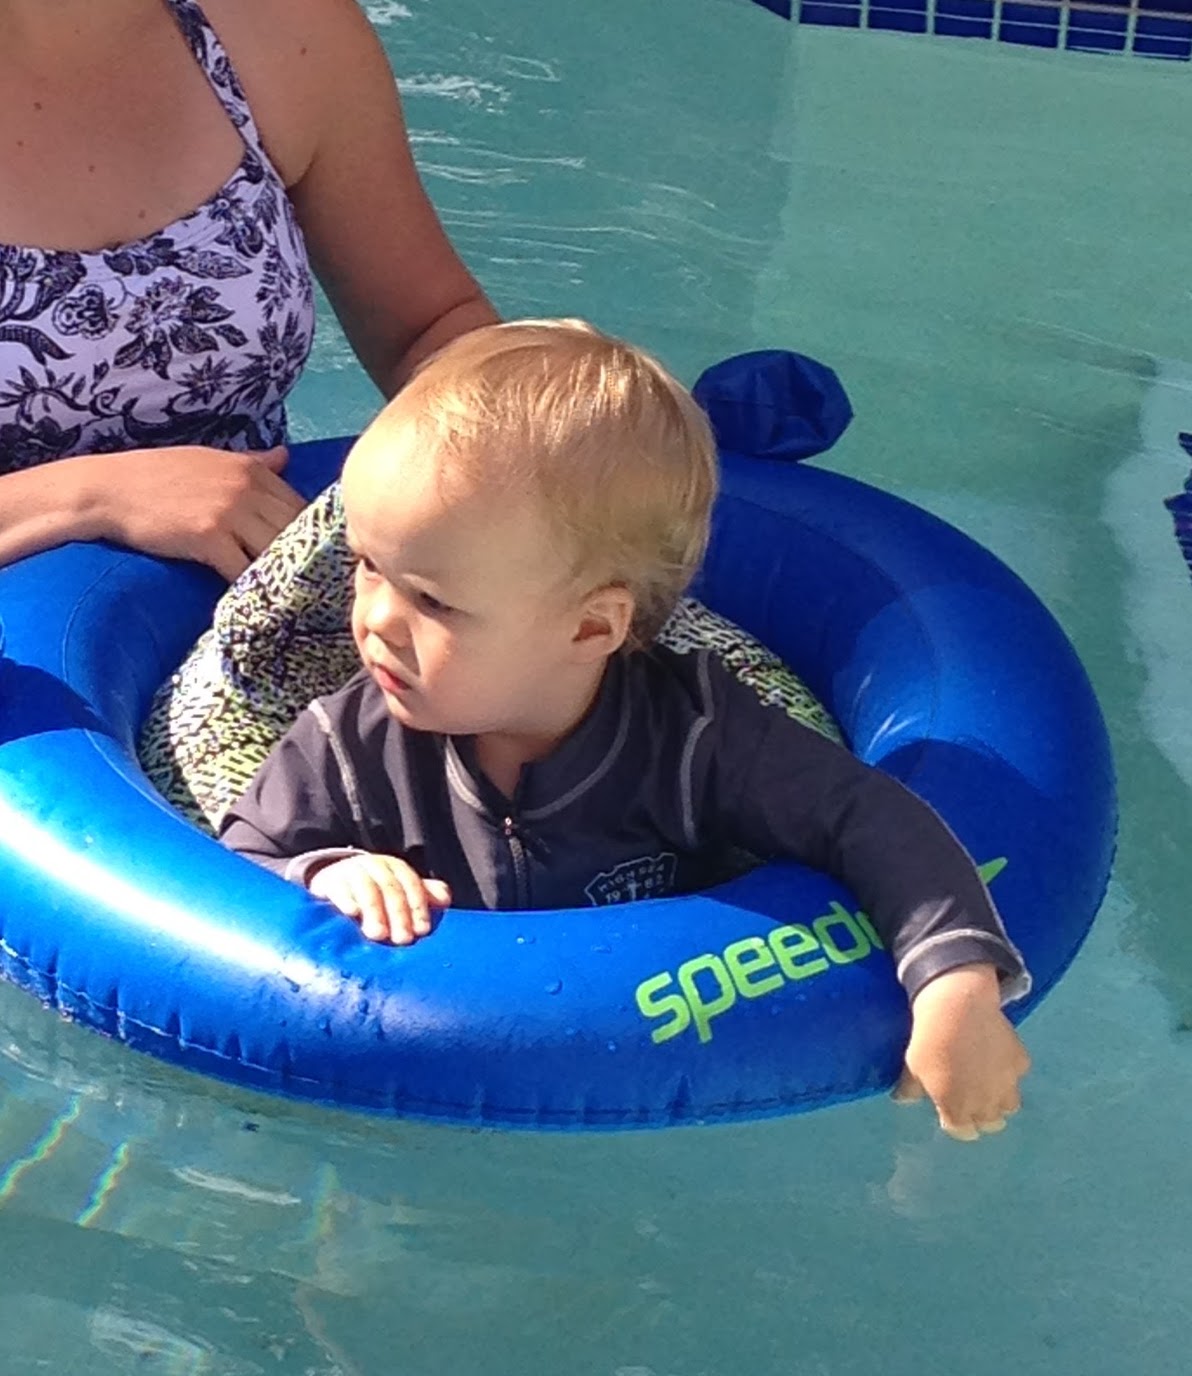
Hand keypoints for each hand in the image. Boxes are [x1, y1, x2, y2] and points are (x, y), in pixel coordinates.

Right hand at [88, 445, 305, 579]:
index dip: (305, 534)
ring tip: (285, 597)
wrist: (109, 490)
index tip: (307, 556)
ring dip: (279, 574)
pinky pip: (243, 569)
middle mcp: (246, 488)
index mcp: (251, 469)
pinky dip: (250, 586)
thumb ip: (252, 462)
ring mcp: (229, 512)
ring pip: (274, 550)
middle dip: (300, 557)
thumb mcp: (210, 460)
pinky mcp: (209, 537)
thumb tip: (285, 456)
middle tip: (304, 584)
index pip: (299, 505)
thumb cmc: (158, 476)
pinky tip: (253, 599)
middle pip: (294, 529)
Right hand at [308, 853, 451, 944]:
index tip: (422, 930)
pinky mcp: (330, 881)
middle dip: (399, 914)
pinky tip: (352, 913)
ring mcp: (352, 872)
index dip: (418, 906)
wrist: (333, 878)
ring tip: (378, 934)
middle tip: (402, 939)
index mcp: (396, 868)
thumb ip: (422, 895)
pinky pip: (339, 889)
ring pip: (367, 889)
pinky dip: (346, 899)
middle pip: (391, 889)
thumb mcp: (399, 890)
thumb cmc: (374, 889)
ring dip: (374, 911)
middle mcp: (376, 866)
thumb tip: (446, 900)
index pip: (411, 884)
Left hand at [893, 963, 1030, 1140]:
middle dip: (979, 1115)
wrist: (958, 1006)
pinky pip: (1017, 1075)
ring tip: (987, 1083)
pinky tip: (996, 1056)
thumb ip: (909, 1089)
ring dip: (999, 1099)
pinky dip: (1008, 1070)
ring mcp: (1007, 1084)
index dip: (956, 1123)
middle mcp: (985, 1103)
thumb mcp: (911, 1065)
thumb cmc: (929, 1039)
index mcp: (957, 1108)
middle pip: (989, 1124)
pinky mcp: (1020, 1062)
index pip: (962, 1132)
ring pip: (1009, 1106)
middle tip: (968, 1097)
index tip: (949, 1110)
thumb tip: (901, 1099)